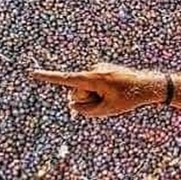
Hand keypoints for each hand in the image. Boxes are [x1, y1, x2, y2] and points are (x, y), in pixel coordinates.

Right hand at [29, 63, 164, 116]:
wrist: (149, 85)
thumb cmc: (129, 98)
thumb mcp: (107, 110)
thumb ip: (86, 110)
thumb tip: (73, 104)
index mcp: (93, 78)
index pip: (66, 79)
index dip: (48, 77)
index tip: (31, 73)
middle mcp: (94, 70)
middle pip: (78, 92)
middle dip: (88, 100)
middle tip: (109, 100)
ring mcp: (99, 69)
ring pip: (87, 90)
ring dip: (97, 97)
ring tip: (116, 95)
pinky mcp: (103, 71)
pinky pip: (94, 87)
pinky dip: (101, 92)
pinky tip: (116, 92)